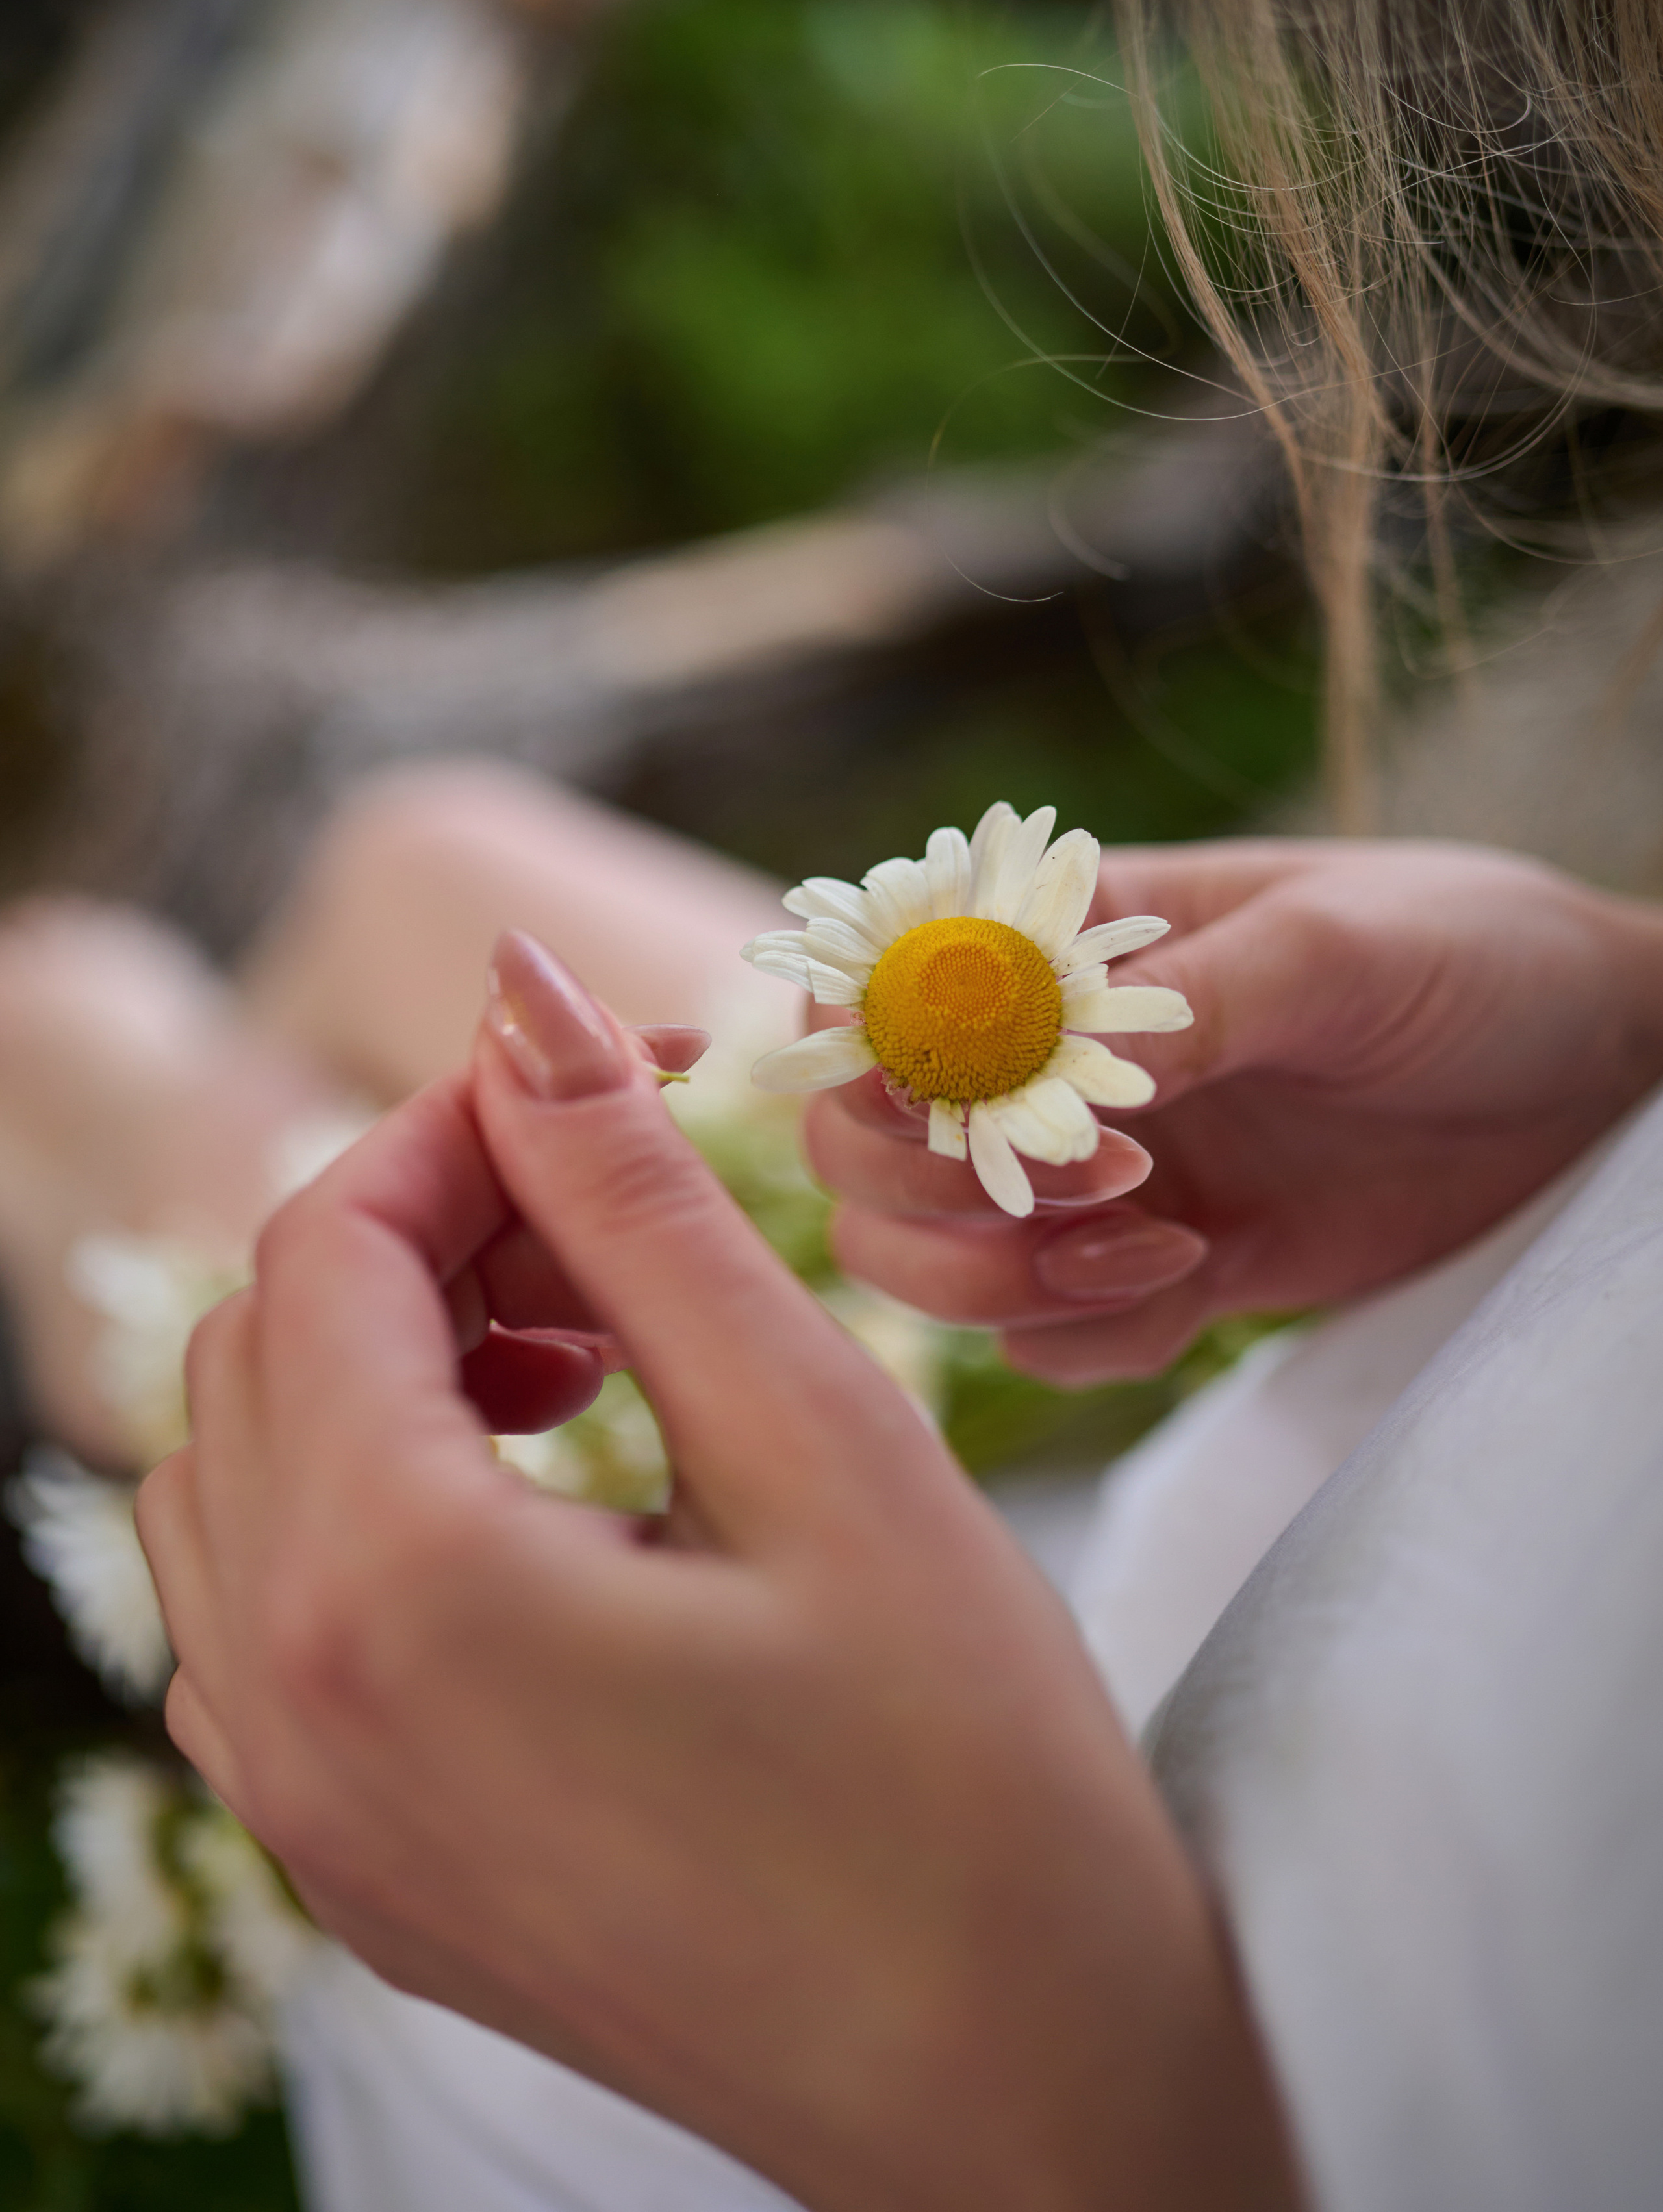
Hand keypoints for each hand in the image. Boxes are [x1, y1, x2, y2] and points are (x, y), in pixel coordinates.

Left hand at [136, 933, 1294, 2211]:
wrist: (1021, 2094)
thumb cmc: (968, 1771)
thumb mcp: (815, 1436)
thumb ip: (638, 1197)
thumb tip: (523, 994)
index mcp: (385, 1593)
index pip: (321, 1249)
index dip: (458, 1124)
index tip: (615, 1080)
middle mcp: (287, 1714)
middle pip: (259, 1350)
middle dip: (426, 1232)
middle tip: (622, 1222)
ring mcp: (306, 1816)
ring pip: (236, 1478)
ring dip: (389, 1365)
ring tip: (593, 1361)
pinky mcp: (359, 1872)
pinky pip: (264, 1619)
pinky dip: (367, 1502)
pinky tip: (545, 1505)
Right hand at [811, 840, 1662, 1381]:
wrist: (1591, 1077)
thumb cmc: (1465, 955)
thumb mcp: (1332, 948)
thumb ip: (1180, 1007)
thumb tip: (1042, 1083)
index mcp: (1063, 944)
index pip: (875, 993)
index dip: (869, 1064)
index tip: (964, 1107)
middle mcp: (1048, 1062)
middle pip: (861, 1148)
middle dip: (925, 1193)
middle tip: (1066, 1194)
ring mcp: (1094, 1174)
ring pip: (928, 1259)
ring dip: (997, 1281)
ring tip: (1148, 1251)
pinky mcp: (1155, 1269)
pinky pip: (1046, 1341)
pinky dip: (1086, 1337)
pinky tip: (1193, 1287)